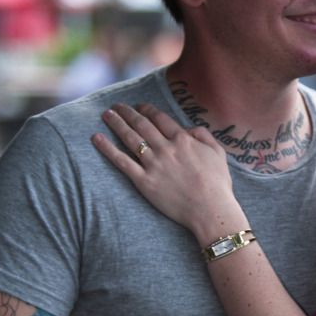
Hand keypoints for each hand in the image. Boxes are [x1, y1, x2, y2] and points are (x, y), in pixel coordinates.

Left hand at [92, 103, 239, 235]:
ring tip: (106, 115)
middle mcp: (165, 148)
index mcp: (183, 140)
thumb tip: (190, 128)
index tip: (139, 106)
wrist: (210, 209)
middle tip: (116, 106)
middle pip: (141, 124)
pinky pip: (122, 162)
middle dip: (127, 113)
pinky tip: (96, 138)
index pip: (160, 119)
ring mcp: (153, 164)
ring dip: (116, 123)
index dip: (147, 109)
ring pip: (130, 138)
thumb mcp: (218, 153)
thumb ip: (204, 135)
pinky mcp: (144, 182)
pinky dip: (107, 149)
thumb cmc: (218, 184)